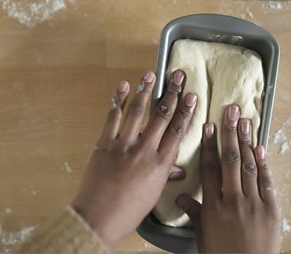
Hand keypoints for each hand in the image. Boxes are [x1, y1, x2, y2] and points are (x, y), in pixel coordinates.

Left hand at [72, 70, 196, 246]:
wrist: (99, 216)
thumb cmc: (129, 210)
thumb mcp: (153, 194)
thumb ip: (165, 176)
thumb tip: (179, 170)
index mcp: (161, 164)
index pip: (178, 131)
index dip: (185, 110)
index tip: (191, 95)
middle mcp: (145, 150)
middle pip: (162, 116)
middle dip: (171, 93)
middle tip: (178, 75)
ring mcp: (124, 145)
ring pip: (137, 111)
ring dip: (145, 90)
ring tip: (151, 74)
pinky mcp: (105, 144)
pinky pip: (113, 117)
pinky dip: (118, 100)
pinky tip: (123, 87)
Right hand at [176, 105, 280, 252]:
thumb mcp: (203, 235)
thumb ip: (194, 213)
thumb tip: (182, 197)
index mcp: (213, 206)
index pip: (209, 169)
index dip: (208, 146)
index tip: (208, 127)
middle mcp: (233, 200)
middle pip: (230, 160)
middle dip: (229, 133)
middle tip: (230, 111)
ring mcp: (254, 203)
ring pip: (248, 166)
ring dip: (246, 141)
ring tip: (244, 120)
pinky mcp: (271, 209)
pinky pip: (266, 181)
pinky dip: (262, 163)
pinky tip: (259, 147)